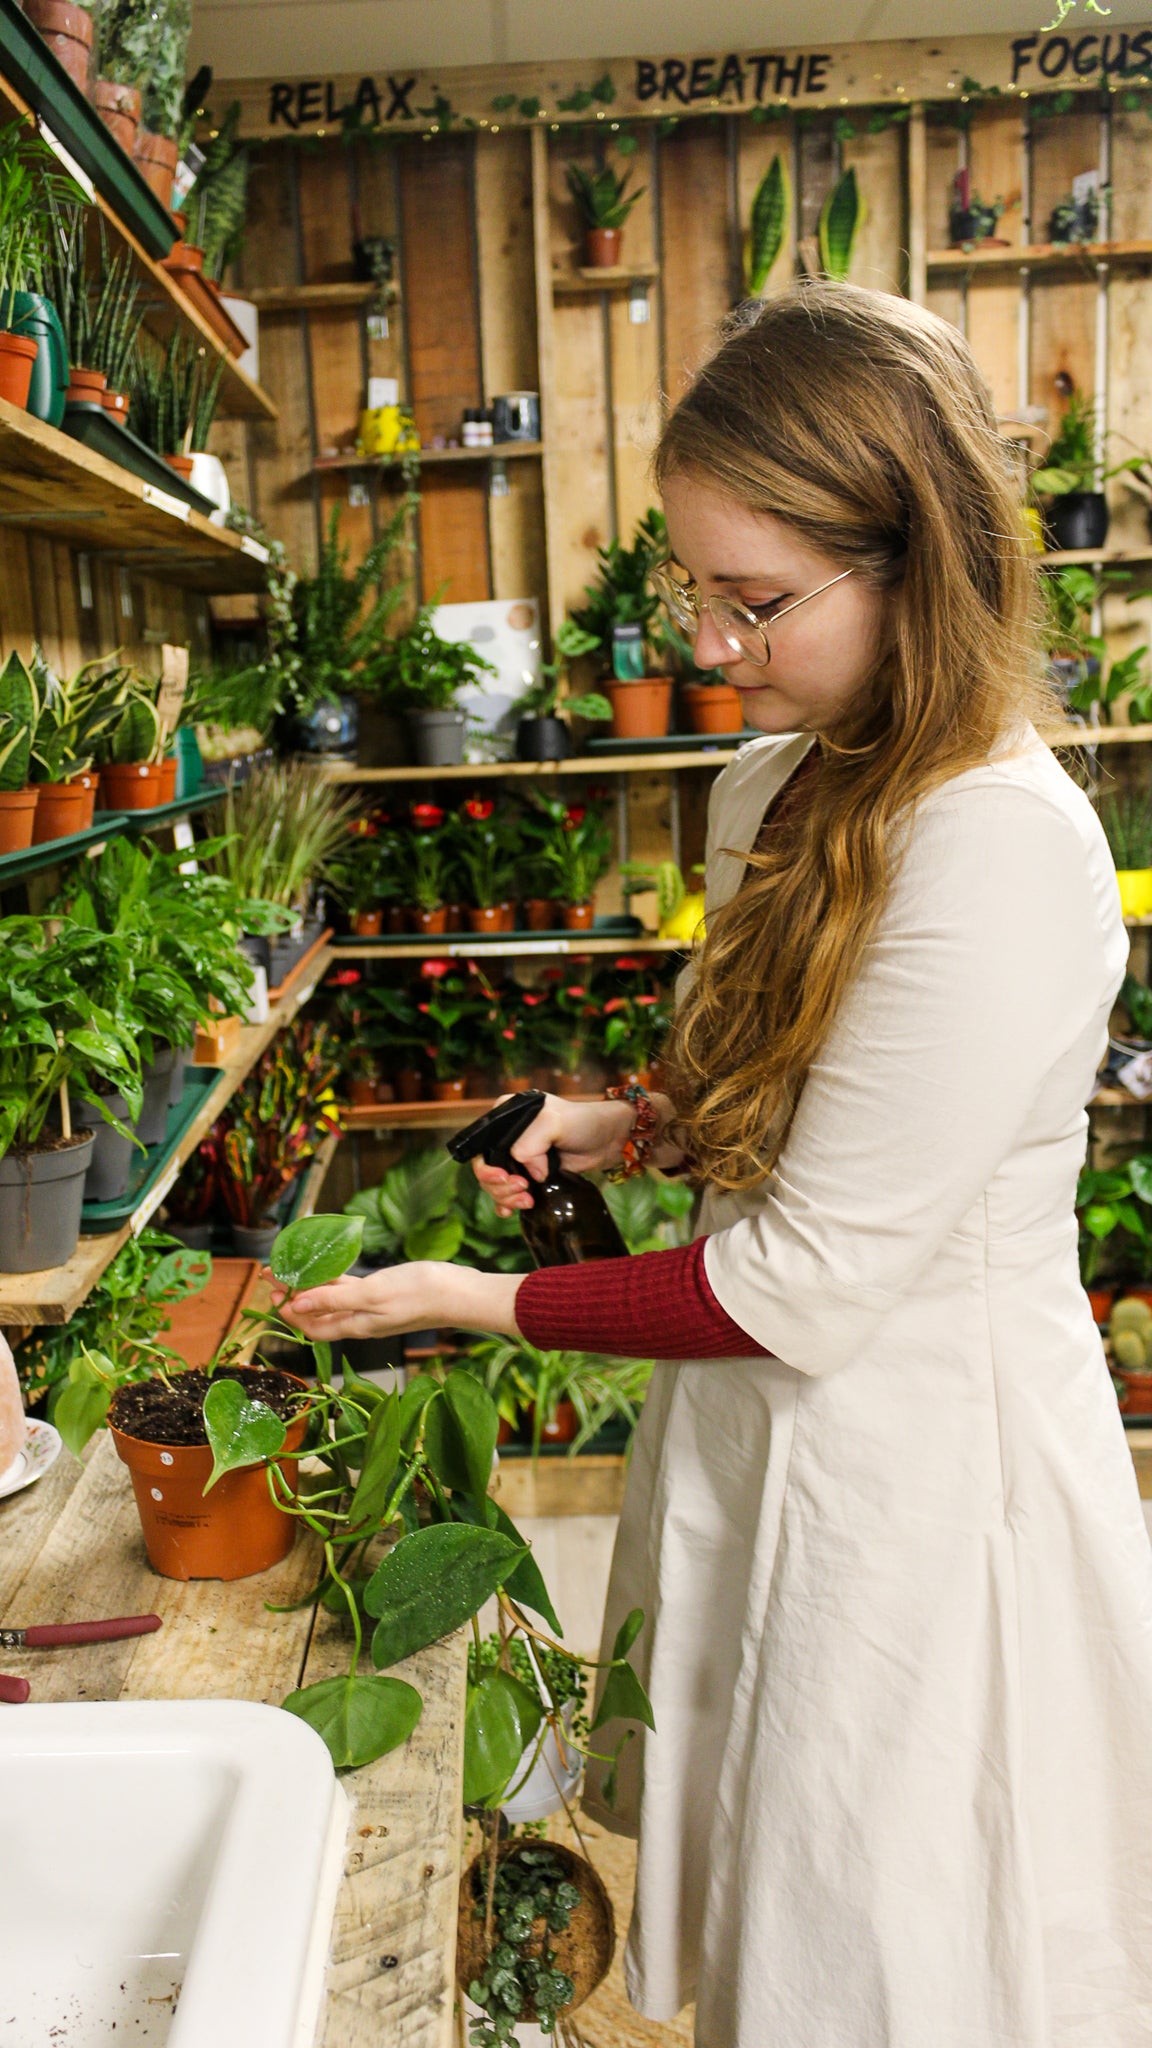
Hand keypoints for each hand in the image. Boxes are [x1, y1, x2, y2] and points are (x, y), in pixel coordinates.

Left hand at [270, 1262, 448, 1341]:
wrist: (459, 1293)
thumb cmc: (419, 1294)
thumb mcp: (372, 1294)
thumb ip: (333, 1300)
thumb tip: (295, 1306)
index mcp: (355, 1325)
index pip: (310, 1326)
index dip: (288, 1312)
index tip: (272, 1289)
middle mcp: (359, 1319)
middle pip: (317, 1312)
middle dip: (293, 1295)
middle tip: (274, 1271)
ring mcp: (371, 1306)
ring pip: (332, 1298)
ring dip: (311, 1285)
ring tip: (293, 1265)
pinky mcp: (383, 1292)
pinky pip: (351, 1288)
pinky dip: (335, 1278)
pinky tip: (327, 1265)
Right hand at [474, 1092, 633, 1216]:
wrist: (606, 1140)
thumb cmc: (582, 1122)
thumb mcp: (554, 1122)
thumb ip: (531, 1142)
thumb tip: (526, 1172)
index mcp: (505, 1115)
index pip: (482, 1145)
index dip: (487, 1166)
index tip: (506, 1177)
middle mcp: (506, 1136)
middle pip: (485, 1168)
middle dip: (499, 1186)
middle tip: (523, 1189)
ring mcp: (516, 1157)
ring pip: (495, 1184)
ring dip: (506, 1197)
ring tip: (527, 1201)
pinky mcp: (528, 1174)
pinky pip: (506, 1193)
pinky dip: (506, 1203)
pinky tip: (513, 1210)